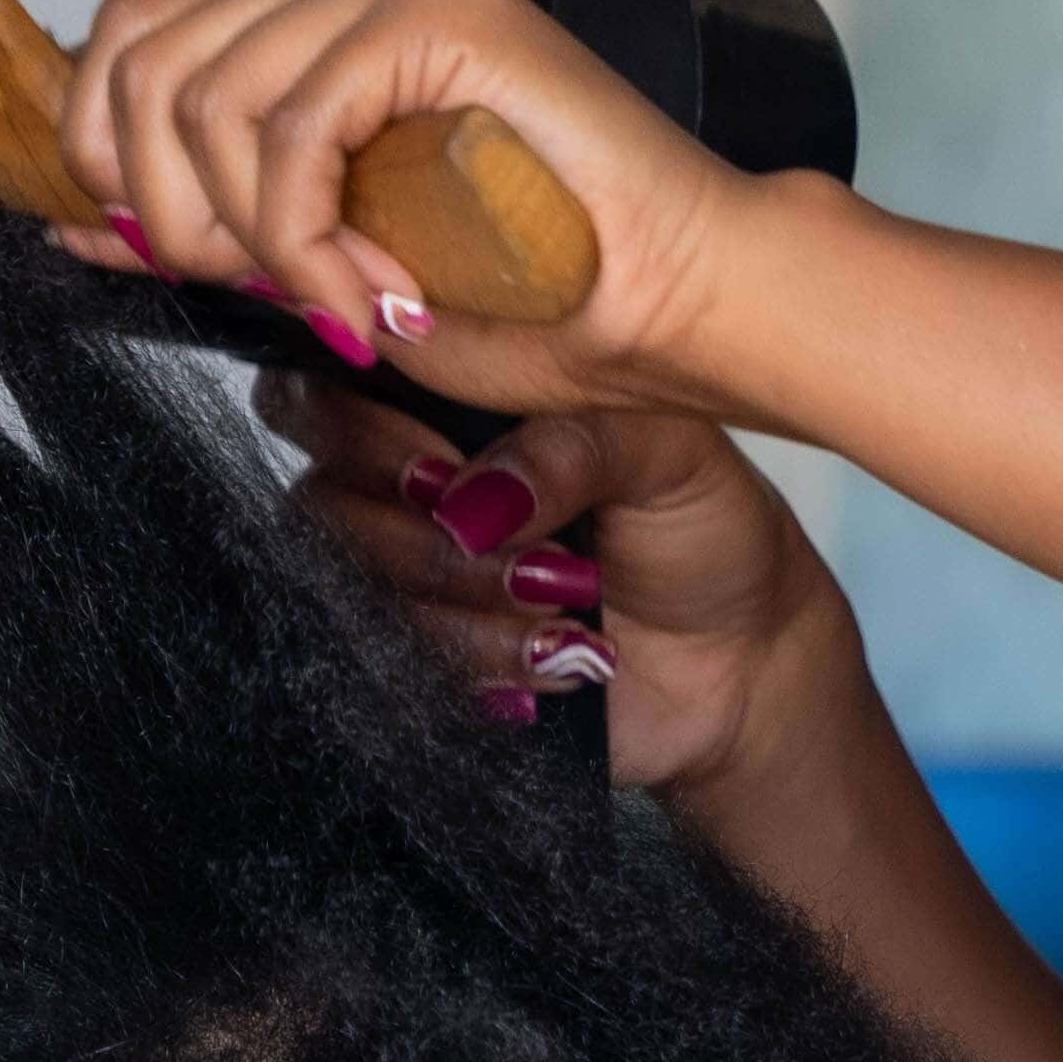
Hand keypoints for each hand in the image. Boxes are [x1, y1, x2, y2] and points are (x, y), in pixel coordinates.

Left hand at [56, 0, 774, 412]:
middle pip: (136, 60)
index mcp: (324, 3)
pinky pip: (292, 126)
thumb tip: (74, 229)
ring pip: (202, 99)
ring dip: (255, 239)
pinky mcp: (436, 6)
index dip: (106, 158)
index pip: (128, 37)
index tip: (183, 262)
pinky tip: (376, 292)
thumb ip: (210, 229)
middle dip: (172, 213)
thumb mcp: (322, 265)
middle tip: (277, 296)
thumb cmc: (540, 297)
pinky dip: (308, 236)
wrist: (679, 306)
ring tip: (347, 299)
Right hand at [256, 374, 874, 802]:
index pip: (322, 386)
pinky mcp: (421, 666)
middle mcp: (398, 484)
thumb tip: (469, 501)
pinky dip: (481, 669)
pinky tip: (564, 662)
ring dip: (468, 613)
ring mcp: (400, 582)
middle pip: (319, 503)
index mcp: (442, 395)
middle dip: (425, 540)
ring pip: (353, 599)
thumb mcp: (665, 449)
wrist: (743, 657)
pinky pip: (392, 675)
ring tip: (577, 610)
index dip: (362, 431)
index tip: (448, 463)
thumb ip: (568, 445)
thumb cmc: (698, 522)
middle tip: (539, 557)